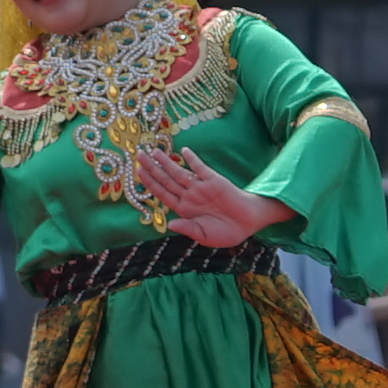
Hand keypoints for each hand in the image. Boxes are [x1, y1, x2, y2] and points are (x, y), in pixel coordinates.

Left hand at [140, 147, 290, 249]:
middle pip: (166, 180)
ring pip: (179, 173)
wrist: (248, 223)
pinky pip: (200, 168)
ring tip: (154, 151)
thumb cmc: (227, 232)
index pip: (163, 194)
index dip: (150, 184)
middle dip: (152, 168)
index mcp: (184, 209)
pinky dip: (192, 160)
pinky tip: (184, 151)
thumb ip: (187, 229)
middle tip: (139, 156)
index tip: (138, 173)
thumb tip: (170, 225)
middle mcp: (189, 196)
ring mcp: (200, 187)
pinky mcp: (214, 180)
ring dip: (167, 162)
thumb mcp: (205, 236)